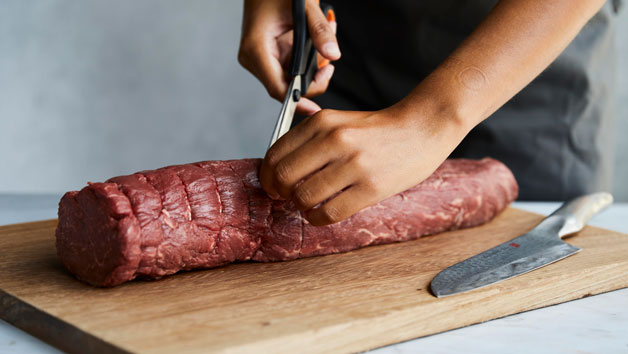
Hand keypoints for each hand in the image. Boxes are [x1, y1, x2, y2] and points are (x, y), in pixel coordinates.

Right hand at [238, 0, 339, 115]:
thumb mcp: (303, 7)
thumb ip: (319, 31)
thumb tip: (333, 56)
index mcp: (256, 49)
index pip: (277, 88)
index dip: (297, 101)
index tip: (314, 110)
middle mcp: (254, 58)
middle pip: (287, 87)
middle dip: (312, 78)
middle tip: (328, 64)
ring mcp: (261, 58)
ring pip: (292, 79)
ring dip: (312, 67)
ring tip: (324, 41)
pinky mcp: (268, 55)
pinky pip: (291, 69)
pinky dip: (307, 60)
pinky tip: (315, 42)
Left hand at [259, 101, 468, 225]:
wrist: (424, 127)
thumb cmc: (379, 129)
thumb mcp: (340, 119)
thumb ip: (310, 136)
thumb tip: (278, 162)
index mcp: (323, 122)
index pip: (276, 153)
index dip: (267, 175)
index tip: (271, 184)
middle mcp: (335, 140)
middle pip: (284, 177)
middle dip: (279, 192)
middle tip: (287, 196)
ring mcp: (354, 165)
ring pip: (304, 197)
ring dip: (301, 206)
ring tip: (310, 204)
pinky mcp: (371, 188)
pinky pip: (330, 213)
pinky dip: (318, 219)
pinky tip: (323, 214)